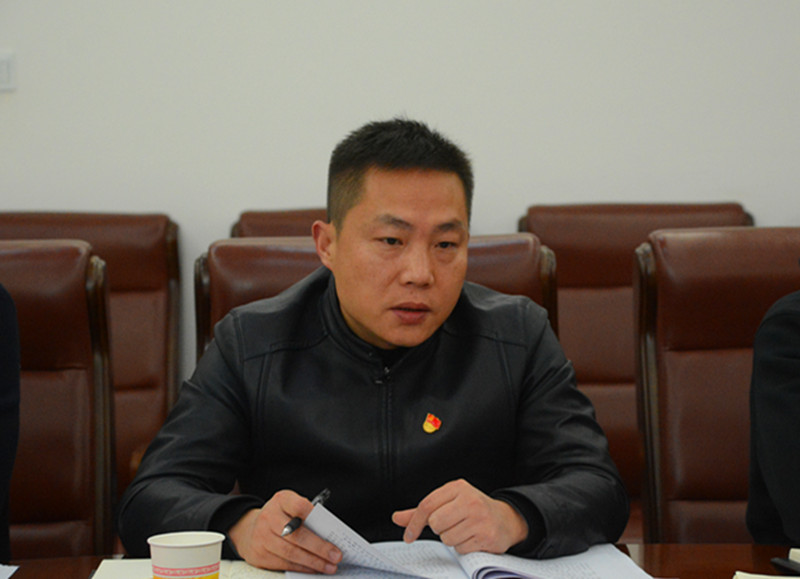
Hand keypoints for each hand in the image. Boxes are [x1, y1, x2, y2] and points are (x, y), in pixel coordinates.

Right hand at [227, 489, 341, 572]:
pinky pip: (284, 564)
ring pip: (291, 553)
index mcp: (281, 500)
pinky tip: (314, 569)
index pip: (299, 506)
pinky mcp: (259, 555)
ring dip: (313, 562)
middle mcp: (269, 517)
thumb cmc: (280, 517)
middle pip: (296, 535)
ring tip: (329, 566)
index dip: (313, 516)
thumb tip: (329, 535)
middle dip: (319, 547)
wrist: (250, 529)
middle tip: (336, 555)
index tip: (329, 527)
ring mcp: (262, 537)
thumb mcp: (291, 507)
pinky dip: (302, 568)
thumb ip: (307, 515)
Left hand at [391, 479, 527, 554]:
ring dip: (452, 539)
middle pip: (435, 523)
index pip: (426, 505)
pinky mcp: (487, 535)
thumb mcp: (448, 503)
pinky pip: (460, 548)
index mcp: (457, 487)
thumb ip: (422, 512)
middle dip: (439, 529)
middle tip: (451, 524)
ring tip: (464, 530)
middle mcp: (469, 499)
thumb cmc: (472, 510)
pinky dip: (463, 547)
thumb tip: (396, 518)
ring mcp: (479, 518)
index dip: (414, 523)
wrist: (505, 520)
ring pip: (447, 538)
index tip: (408, 536)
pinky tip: (473, 538)